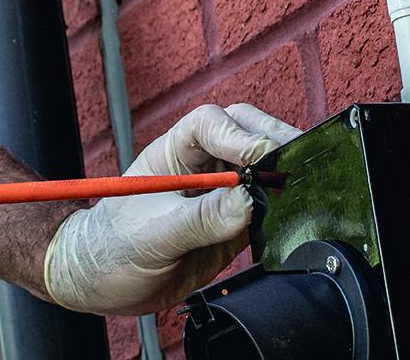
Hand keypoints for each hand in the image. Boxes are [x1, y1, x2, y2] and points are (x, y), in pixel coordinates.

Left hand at [42, 104, 301, 314]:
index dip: (237, 134)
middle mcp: (203, 168)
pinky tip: (295, 219)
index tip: (257, 156)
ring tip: (303, 190)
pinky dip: (285, 210)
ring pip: (264, 169)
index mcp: (174, 153)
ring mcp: (222, 196)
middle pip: (248, 135)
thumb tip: (245, 201)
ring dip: (285, 174)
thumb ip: (199, 219)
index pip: (211, 124)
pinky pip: (268, 210)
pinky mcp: (235, 227)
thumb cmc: (112, 247)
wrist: (105, 286)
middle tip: (296, 164)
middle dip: (275, 142)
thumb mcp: (151, 234)